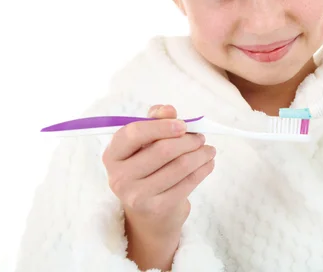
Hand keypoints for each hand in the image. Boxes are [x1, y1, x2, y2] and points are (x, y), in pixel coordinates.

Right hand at [102, 104, 215, 269]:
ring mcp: (137, 195)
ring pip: (180, 166)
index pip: (134, 133)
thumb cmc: (148, 168)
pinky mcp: (157, 208)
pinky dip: (203, 169)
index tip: (183, 124)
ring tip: (209, 150)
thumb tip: (168, 110)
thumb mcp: (146, 143)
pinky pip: (188, 183)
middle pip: (162, 150)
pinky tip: (209, 163)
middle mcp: (119, 177)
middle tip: (201, 137)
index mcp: (113, 154)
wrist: (149, 213)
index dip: (161, 126)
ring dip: (201, 154)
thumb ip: (155, 121)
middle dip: (188, 140)